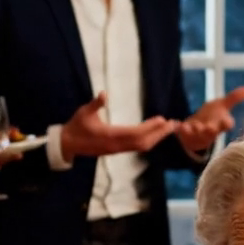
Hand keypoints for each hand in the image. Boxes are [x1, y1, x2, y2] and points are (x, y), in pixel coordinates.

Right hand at [60, 92, 178, 163]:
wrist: (68, 145)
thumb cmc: (76, 126)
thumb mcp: (84, 112)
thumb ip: (95, 104)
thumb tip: (103, 94)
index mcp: (110, 136)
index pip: (135, 133)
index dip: (150, 128)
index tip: (163, 120)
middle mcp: (117, 145)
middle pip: (144, 142)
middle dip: (160, 134)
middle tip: (174, 124)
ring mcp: (118, 149)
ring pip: (142, 146)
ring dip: (156, 138)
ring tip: (169, 128)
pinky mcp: (117, 150)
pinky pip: (137, 147)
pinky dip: (149, 140)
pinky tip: (156, 134)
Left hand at [176, 85, 243, 155]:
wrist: (195, 129)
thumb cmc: (212, 116)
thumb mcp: (223, 105)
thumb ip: (235, 97)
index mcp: (221, 123)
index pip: (226, 125)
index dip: (227, 123)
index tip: (227, 122)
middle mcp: (210, 131)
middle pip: (212, 132)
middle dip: (210, 130)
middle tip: (210, 128)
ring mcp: (197, 134)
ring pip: (197, 134)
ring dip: (196, 130)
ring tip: (193, 126)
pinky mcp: (185, 135)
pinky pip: (183, 133)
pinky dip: (181, 128)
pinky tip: (178, 124)